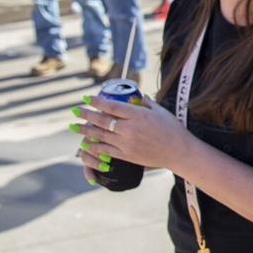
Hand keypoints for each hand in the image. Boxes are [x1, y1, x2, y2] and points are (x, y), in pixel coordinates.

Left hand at [72, 93, 193, 176]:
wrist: (178, 151)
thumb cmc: (172, 129)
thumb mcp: (161, 111)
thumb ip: (147, 103)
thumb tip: (138, 96)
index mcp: (138, 114)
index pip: (112, 106)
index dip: (97, 101)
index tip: (87, 98)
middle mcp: (129, 128)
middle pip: (101, 120)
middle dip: (86, 114)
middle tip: (75, 111)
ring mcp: (126, 142)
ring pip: (100, 135)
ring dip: (85, 130)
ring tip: (74, 126)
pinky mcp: (126, 155)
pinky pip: (105, 149)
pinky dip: (94, 146)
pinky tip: (86, 143)